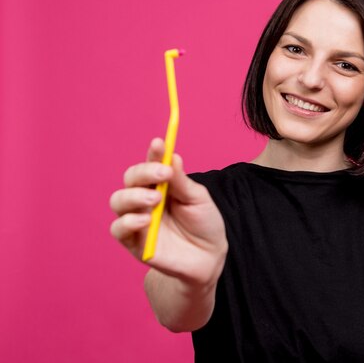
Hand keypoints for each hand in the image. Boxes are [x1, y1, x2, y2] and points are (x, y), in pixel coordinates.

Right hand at [110, 138, 226, 285]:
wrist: (208, 258)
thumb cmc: (204, 224)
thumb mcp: (199, 199)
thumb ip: (182, 181)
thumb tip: (172, 156)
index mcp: (161, 184)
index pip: (151, 163)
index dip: (153, 153)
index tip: (159, 143)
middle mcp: (145, 198)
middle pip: (130, 178)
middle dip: (143, 172)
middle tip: (162, 175)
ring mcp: (137, 219)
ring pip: (118, 200)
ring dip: (134, 196)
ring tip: (155, 200)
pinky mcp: (133, 241)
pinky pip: (118, 229)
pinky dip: (128, 222)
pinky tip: (146, 220)